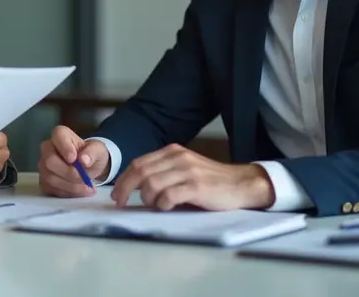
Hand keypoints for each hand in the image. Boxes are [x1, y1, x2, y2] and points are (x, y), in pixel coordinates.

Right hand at [38, 125, 110, 197]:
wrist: (89, 167)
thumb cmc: (91, 155)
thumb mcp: (98, 151)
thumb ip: (92, 153)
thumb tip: (84, 160)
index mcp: (61, 135)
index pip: (57, 136)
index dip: (65, 148)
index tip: (74, 159)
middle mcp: (48, 148)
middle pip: (49, 161)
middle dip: (69, 173)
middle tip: (85, 178)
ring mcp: (44, 166)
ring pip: (50, 178)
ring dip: (71, 186)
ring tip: (88, 188)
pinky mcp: (44, 181)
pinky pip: (51, 189)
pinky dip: (67, 193)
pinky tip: (79, 191)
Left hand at [110, 144, 274, 210]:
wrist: (241, 183)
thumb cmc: (211, 181)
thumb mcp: (184, 169)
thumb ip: (163, 173)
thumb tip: (135, 188)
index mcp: (172, 152)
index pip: (139, 163)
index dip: (124, 179)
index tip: (117, 194)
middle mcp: (178, 157)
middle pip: (140, 172)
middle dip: (125, 189)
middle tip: (121, 203)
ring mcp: (188, 171)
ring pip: (151, 184)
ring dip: (147, 199)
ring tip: (155, 205)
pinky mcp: (197, 186)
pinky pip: (169, 196)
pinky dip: (162, 204)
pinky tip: (166, 207)